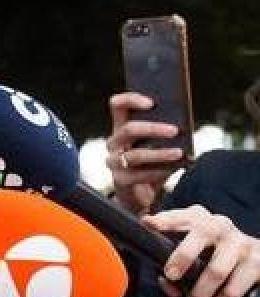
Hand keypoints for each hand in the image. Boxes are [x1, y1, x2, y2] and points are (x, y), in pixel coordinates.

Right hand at [105, 92, 184, 214]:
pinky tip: (174, 169)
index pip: (117, 106)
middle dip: (153, 128)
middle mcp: (114, 143)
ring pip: (135, 154)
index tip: (152, 102)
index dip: (131, 100)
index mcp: (121, 128)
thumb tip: (184, 124)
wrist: (141, 196)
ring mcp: (114, 162)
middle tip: (174, 130)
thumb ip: (165, 134)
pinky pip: (140, 175)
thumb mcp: (158, 146)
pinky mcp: (119, 180)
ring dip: (160, 153)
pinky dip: (159, 172)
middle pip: (128, 129)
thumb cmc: (152, 165)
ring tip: (179, 153)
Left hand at [144, 205, 259, 296]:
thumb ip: (173, 264)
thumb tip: (167, 283)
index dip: (164, 219)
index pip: (180, 216)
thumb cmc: (207, 254)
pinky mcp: (258, 261)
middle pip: (202, 233)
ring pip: (217, 269)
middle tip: (172, 275)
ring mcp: (240, 242)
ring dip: (201, 290)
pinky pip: (235, 287)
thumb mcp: (189, 252)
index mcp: (199, 219)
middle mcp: (220, 225)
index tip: (148, 223)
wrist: (252, 257)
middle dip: (182, 256)